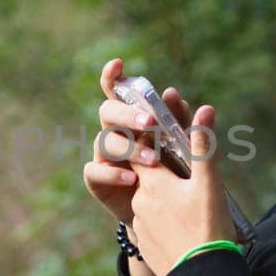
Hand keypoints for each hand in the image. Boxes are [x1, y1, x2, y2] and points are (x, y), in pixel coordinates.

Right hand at [82, 57, 191, 227]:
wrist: (163, 212)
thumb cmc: (171, 170)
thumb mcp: (180, 144)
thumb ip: (178, 120)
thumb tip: (171, 93)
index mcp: (130, 118)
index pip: (117, 92)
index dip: (112, 76)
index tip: (118, 63)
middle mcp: (113, 132)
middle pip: (107, 112)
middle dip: (127, 115)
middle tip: (150, 123)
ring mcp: (103, 155)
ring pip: (105, 141)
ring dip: (129, 148)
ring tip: (154, 160)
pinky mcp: (97, 179)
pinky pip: (95, 171)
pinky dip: (114, 174)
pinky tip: (133, 179)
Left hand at [128, 103, 235, 275]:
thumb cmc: (208, 227)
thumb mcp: (209, 184)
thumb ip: (203, 146)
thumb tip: (204, 109)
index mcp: (153, 183)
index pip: (143, 151)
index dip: (153, 141)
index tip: (163, 133)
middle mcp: (141, 202)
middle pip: (149, 177)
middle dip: (163, 171)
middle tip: (186, 175)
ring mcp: (142, 225)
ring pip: (151, 202)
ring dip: (166, 198)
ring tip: (191, 204)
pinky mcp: (149, 245)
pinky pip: (155, 225)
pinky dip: (167, 221)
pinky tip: (185, 227)